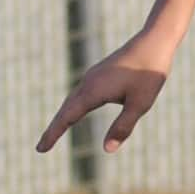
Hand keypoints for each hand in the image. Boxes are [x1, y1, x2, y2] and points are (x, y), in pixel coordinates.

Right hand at [35, 41, 171, 153]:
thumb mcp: (140, 105)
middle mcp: (88, 82)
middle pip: (65, 110)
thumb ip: (123, 127)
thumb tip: (107, 150)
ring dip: (62, 117)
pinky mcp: (100, 73)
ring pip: (72, 100)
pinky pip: (80, 93)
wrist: (154, 42)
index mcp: (94, 91)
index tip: (40, 149)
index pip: (67, 118)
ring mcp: (93, 76)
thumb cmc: (149, 73)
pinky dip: (73, 106)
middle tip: (41, 147)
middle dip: (54, 129)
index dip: (53, 134)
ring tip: (54, 133)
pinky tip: (75, 112)